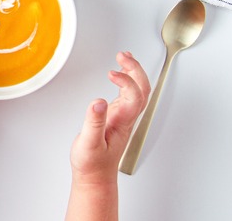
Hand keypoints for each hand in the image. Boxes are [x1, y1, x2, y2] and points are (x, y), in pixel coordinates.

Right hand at [70, 51, 150, 185]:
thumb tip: (97, 102)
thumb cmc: (92, 163)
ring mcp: (123, 116)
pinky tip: (118, 74)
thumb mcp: (89, 143)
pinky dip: (126, 79)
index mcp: (122, 122)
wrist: (95, 176)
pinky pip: (128, 94)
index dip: (125, 81)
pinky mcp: (116, 117)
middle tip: (123, 55)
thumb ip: (93, 122)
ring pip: (137, 90)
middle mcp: (126, 117)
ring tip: (123, 57)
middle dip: (135, 69)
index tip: (111, 72)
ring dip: (133, 72)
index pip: (133, 95)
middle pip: (142, 89)